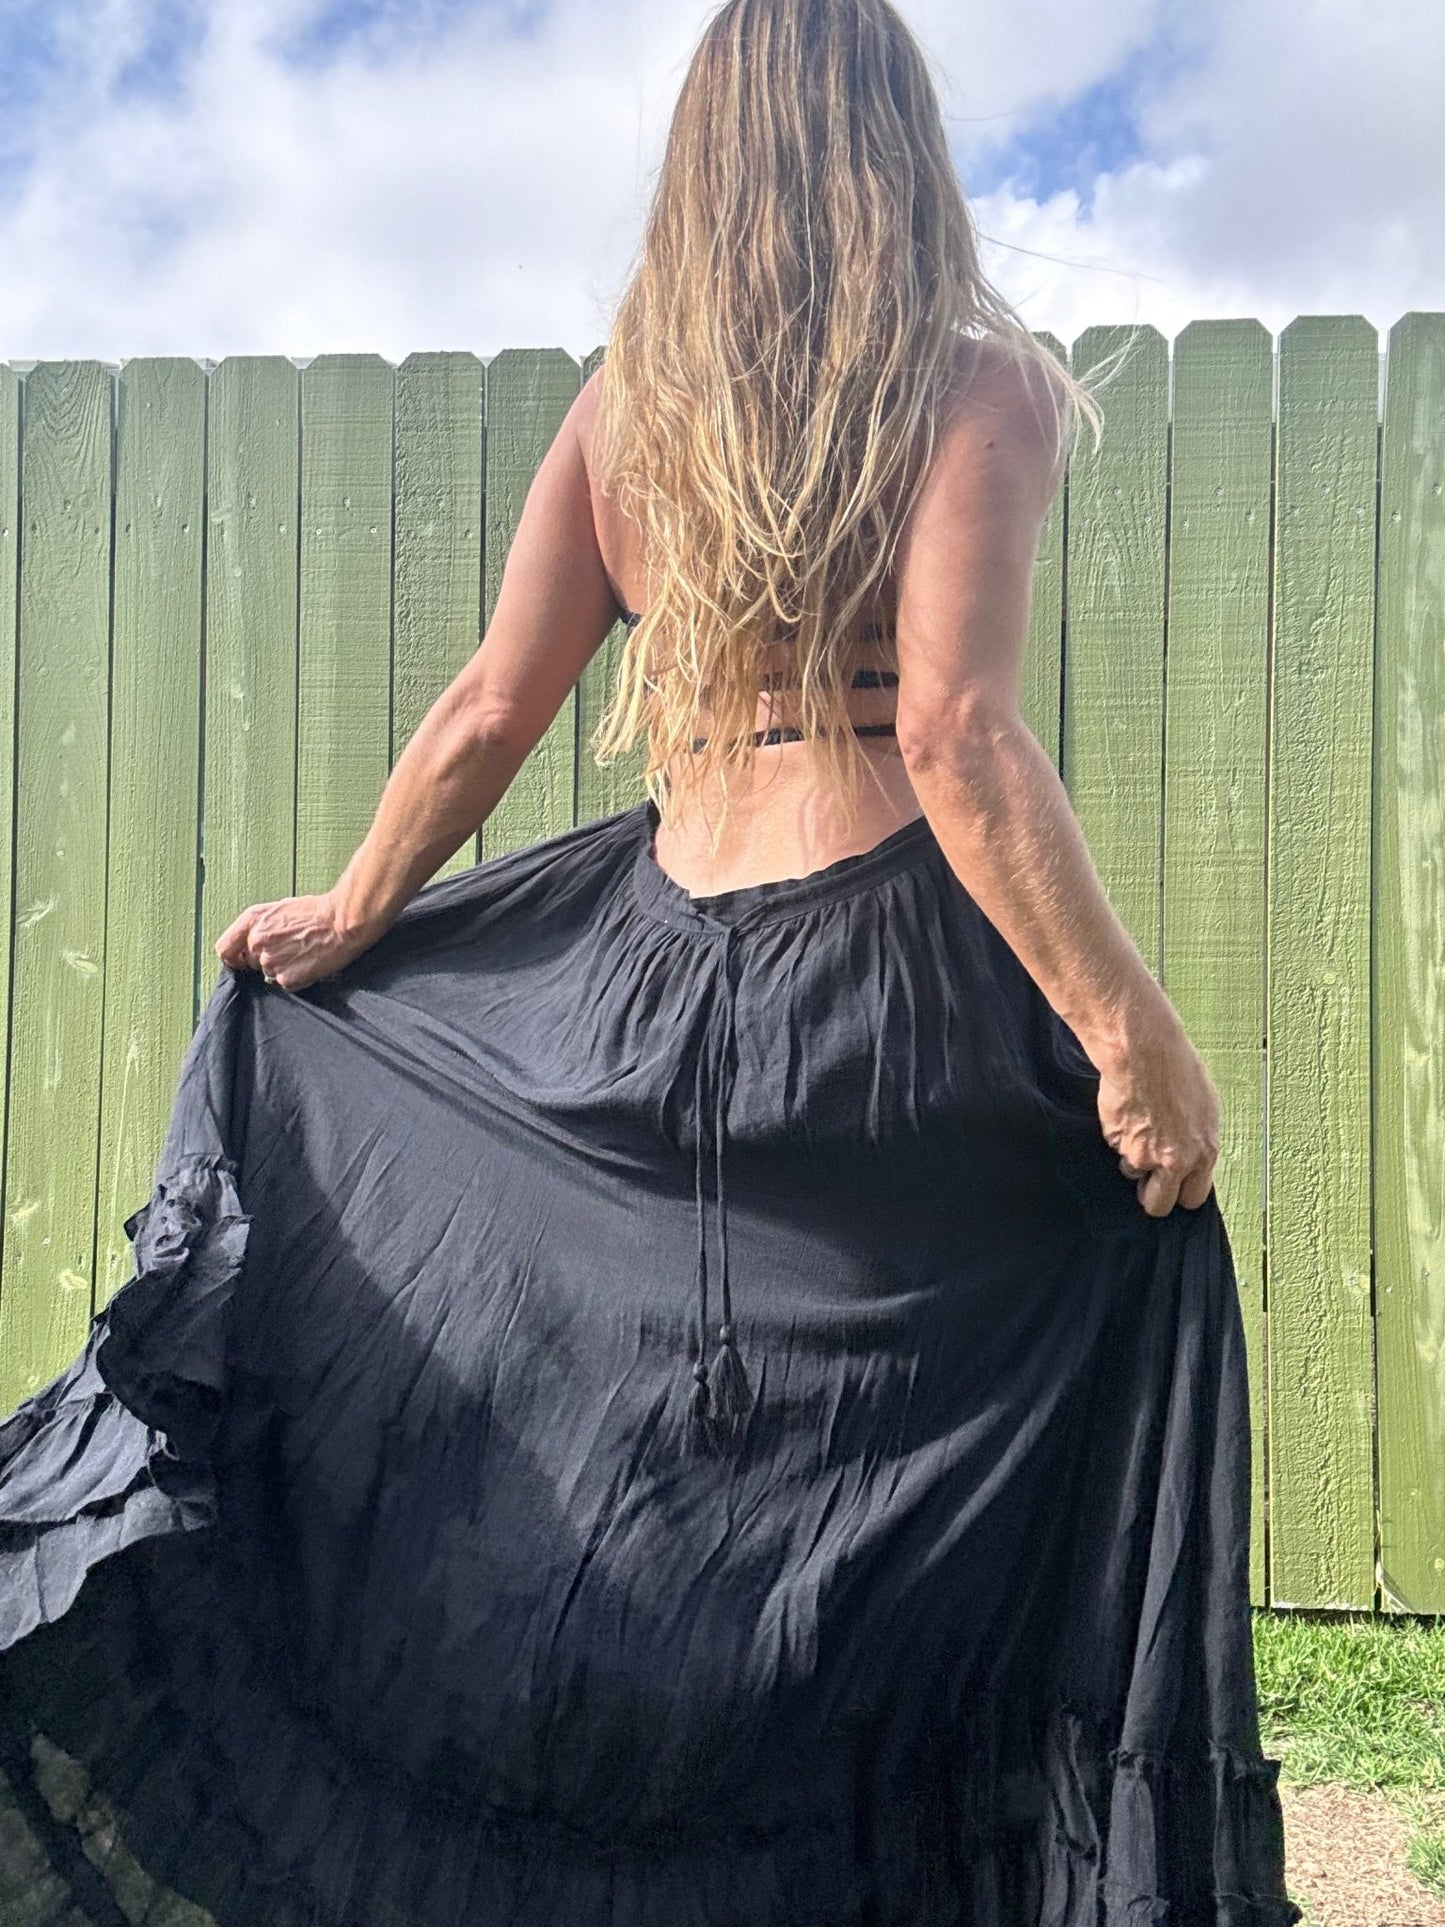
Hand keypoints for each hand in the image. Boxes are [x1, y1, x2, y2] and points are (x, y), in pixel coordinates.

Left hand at [214, 892, 381, 991]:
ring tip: (303, 955)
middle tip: (289, 951)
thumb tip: (252, 943)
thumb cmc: (317, 913)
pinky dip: (296, 978)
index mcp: (252, 920)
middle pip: (250, 963)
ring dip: (283, 969)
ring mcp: (270, 962)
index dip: (233, 957)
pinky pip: (285, 984)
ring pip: (268, 974)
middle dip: (266, 960)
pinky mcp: (286, 978)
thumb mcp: (280, 909)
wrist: (343, 923)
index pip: (224, 948)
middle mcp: (256, 942)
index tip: (241, 960)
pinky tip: (309, 963)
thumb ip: (260, 927)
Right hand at [1091, 1015, 1221, 1218]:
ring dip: (1133, 1156)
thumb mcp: (1206, 1110)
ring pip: (1132, 1171)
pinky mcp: (1116, 1142)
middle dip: (1152, 1196)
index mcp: (1202, 1154)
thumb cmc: (1179, 1071)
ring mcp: (1141, 1155)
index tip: (1174, 1187)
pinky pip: (1116, 1146)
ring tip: (1139, 1123)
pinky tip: (1127, 1109)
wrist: (1144, 1053)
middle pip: (1158, 1205)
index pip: (1193, 1198)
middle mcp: (1173, 1162)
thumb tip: (1193, 1160)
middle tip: (1148, 1181)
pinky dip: (1119, 1134)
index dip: (1181, 1194)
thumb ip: (1198, 1144)